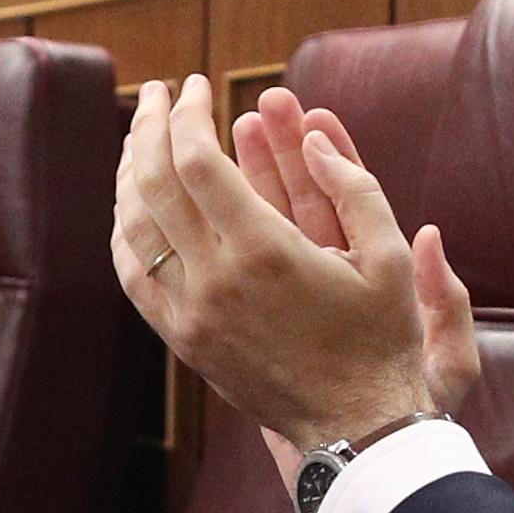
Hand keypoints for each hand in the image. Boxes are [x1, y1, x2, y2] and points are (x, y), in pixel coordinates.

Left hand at [112, 73, 449, 449]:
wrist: (355, 427)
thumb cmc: (381, 340)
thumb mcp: (388, 259)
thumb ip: (355, 187)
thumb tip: (314, 137)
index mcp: (265, 252)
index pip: (195, 161)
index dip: (185, 114)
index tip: (193, 85)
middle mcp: (216, 281)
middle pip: (153, 184)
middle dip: (148, 127)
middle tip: (156, 93)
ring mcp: (191, 314)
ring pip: (133, 227)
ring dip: (130, 173)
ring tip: (140, 138)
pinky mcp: (183, 340)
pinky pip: (133, 275)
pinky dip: (125, 230)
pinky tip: (133, 203)